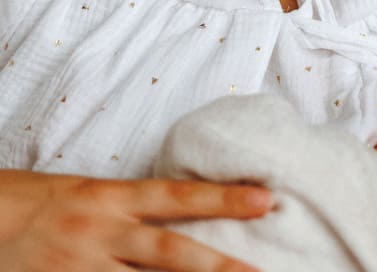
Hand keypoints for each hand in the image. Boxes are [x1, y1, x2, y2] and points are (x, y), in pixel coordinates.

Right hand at [0, 169, 270, 270]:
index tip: (266, 200)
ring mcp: (80, 271)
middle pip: (172, 253)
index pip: (178, 196)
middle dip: (219, 267)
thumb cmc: (29, 201)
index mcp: (110, 197)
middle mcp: (101, 233)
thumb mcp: (84, 193)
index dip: (224, 198)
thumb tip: (175, 215)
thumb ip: (128, 207)